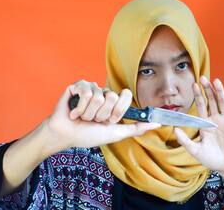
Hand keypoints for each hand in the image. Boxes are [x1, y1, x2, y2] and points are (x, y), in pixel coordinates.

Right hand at [46, 80, 160, 151]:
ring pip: (98, 97)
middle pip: (112, 97)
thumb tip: (157, 123)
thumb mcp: (116, 133)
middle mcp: (103, 93)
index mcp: (113, 102)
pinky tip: (74, 113)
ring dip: (89, 114)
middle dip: (102, 114)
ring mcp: (90, 88)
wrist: (67, 136)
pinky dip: (79, 108)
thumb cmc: (88, 135)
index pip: (125, 95)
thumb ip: (137, 128)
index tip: (110, 120)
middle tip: (94, 120)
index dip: (118, 110)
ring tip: (83, 118)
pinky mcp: (77, 86)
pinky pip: (85, 93)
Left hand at [175, 76, 223, 174]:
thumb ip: (185, 140)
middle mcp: (216, 119)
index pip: (201, 105)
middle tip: (202, 77)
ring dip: (220, 92)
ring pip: (223, 103)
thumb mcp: (195, 150)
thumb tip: (175, 129)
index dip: (197, 95)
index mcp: (205, 123)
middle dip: (207, 89)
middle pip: (211, 100)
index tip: (193, 84)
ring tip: (216, 81)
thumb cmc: (211, 159)